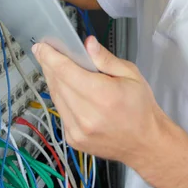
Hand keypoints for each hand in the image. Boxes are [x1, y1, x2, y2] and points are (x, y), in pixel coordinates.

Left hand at [32, 36, 166, 166]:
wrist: (146, 143)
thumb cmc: (141, 108)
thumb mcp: (131, 75)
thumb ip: (106, 59)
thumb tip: (87, 44)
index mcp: (103, 95)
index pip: (66, 71)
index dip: (50, 57)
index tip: (41, 46)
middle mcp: (87, 115)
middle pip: (58, 83)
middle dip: (49, 65)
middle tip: (45, 52)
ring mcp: (77, 130)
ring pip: (56, 98)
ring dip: (53, 81)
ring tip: (55, 68)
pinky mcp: (73, 139)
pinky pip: (61, 112)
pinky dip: (61, 98)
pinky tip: (67, 90)